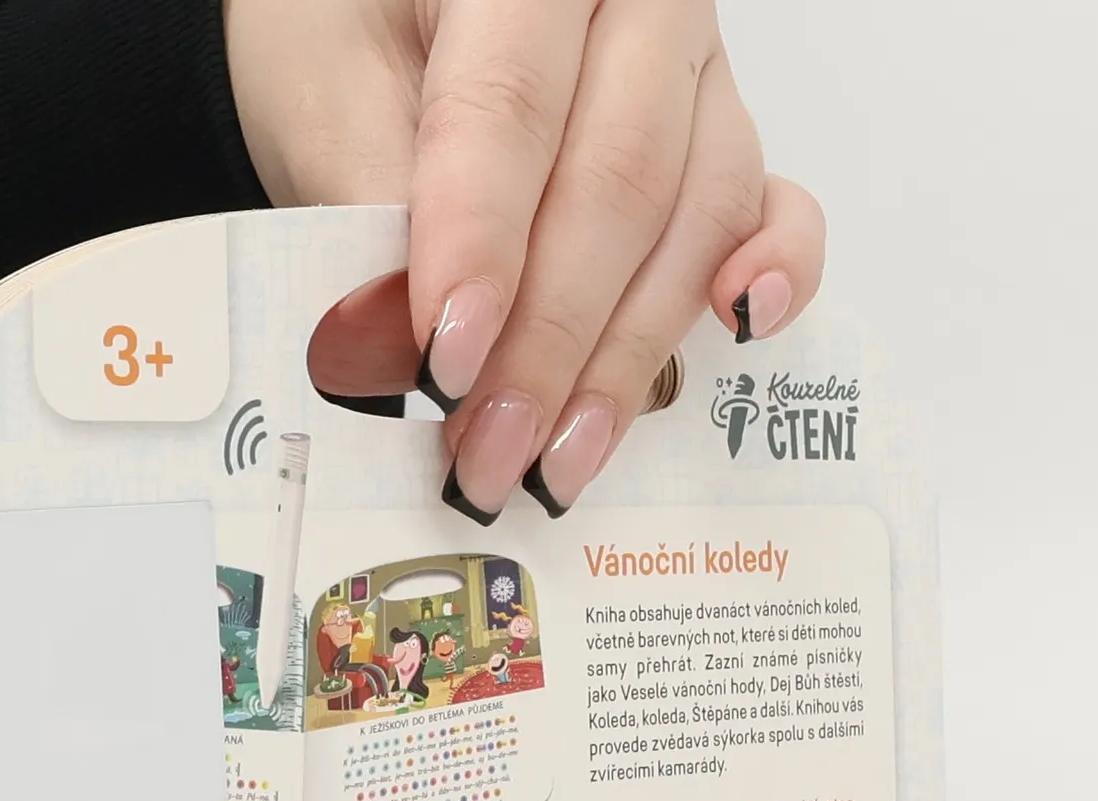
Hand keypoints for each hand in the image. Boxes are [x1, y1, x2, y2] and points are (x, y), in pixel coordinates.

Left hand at [225, 0, 825, 520]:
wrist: (383, 24)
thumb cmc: (351, 38)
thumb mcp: (324, 97)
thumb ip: (364, 213)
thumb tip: (396, 356)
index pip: (511, 107)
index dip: (481, 246)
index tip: (443, 362)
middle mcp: (635, 3)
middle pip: (616, 182)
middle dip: (547, 343)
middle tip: (488, 449)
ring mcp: (692, 73)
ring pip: (691, 218)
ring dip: (624, 359)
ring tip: (556, 459)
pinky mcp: (719, 142)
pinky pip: (766, 207)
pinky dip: (772, 271)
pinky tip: (741, 326)